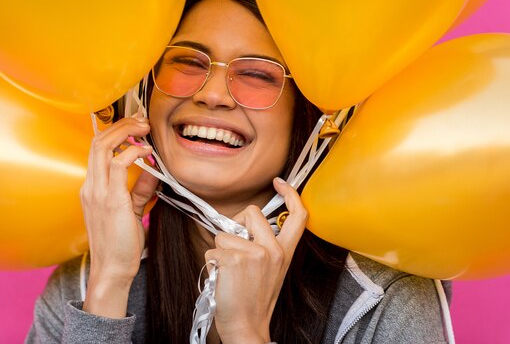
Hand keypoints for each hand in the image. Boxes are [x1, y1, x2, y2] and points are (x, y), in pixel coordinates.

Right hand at [79, 116, 157, 316]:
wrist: (112, 269)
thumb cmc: (120, 244)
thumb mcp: (131, 210)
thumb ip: (140, 189)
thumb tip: (152, 170)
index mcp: (92, 187)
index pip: (97, 148)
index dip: (115, 131)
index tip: (136, 126)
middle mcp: (90, 186)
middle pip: (97, 140)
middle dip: (121, 124)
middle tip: (142, 121)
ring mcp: (97, 192)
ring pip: (103, 146)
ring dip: (125, 132)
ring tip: (144, 129)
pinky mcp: (110, 200)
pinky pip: (117, 165)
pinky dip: (132, 153)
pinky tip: (146, 152)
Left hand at [205, 178, 307, 343]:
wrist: (246, 327)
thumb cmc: (253, 300)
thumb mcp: (270, 270)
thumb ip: (263, 246)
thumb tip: (242, 227)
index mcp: (285, 251)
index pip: (298, 215)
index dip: (290, 193)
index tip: (280, 182)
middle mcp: (273, 249)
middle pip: (250, 212)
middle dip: (237, 225)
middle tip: (235, 250)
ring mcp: (254, 253)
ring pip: (224, 234)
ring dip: (220, 251)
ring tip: (230, 274)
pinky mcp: (234, 259)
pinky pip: (212, 250)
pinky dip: (212, 263)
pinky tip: (223, 279)